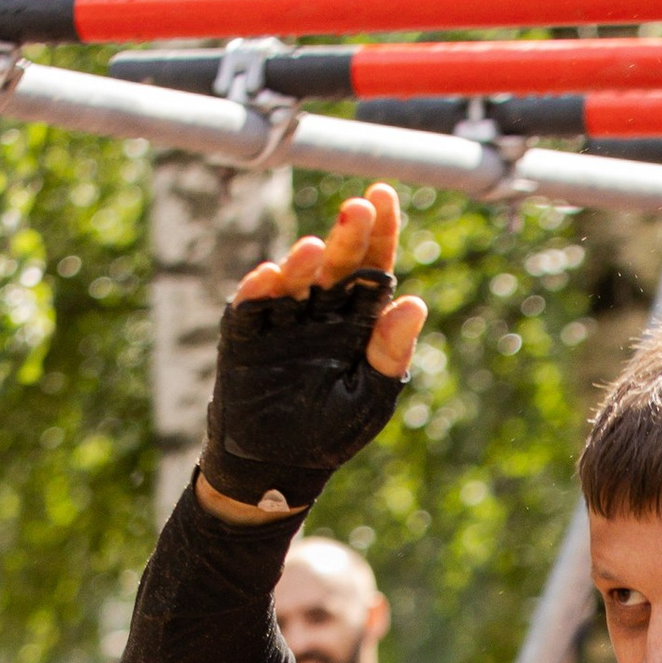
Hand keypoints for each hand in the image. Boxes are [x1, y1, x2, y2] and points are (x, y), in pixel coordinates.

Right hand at [195, 188, 428, 525]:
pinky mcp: (245, 334)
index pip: (373, 265)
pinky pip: (253, 307)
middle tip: (358, 209)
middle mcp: (321, 309)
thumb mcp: (369, 397)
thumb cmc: (330, 432)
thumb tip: (416, 303)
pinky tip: (271, 277)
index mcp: (357, 319)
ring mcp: (282, 317)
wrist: (276, 467)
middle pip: (338, 263)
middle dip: (348, 235)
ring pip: (295, 279)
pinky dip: (260, 291)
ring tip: (315, 251)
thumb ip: (390, 354)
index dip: (380, 231)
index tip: (384, 195)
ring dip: (303, 262)